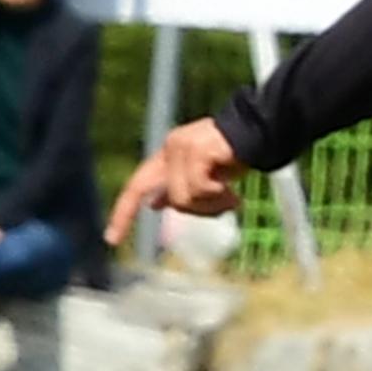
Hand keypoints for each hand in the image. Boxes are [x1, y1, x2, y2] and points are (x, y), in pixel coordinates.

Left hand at [107, 117, 249, 245]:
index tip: (111, 239)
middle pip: (167, 197)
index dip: (124, 213)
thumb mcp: (203, 176)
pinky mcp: (197, 150)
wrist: (260, 131)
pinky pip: (200, 188)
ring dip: (212, 205)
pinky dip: (219, 196)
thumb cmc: (234, 155)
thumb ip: (178, 188)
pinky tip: (236, 193)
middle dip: (195, 210)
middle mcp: (169, 149)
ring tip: (233, 200)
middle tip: (227, 207)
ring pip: (183, 198)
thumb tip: (154, 204)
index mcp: (166, 156)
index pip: (136, 187)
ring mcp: (182, 148)